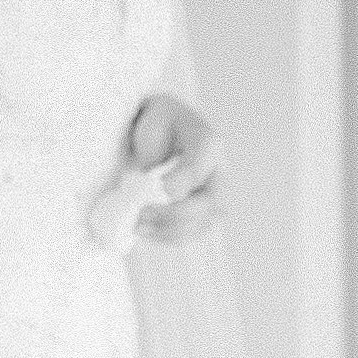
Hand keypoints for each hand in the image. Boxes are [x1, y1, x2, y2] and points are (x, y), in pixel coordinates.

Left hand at [127, 94, 218, 242]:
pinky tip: (147, 232)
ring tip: (138, 226)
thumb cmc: (158, 122)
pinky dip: (169, 236)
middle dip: (173, 214)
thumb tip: (165, 192)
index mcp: (210, 143)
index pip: (197, 170)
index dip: (178, 184)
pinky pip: (193, 232)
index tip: (157, 189)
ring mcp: (216, 194)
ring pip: (203, 223)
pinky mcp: (205, 212)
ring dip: (169, 230)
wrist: (165, 129)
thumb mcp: (156, 121)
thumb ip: (158, 149)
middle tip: (141, 213)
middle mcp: (220, 172)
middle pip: (208, 203)